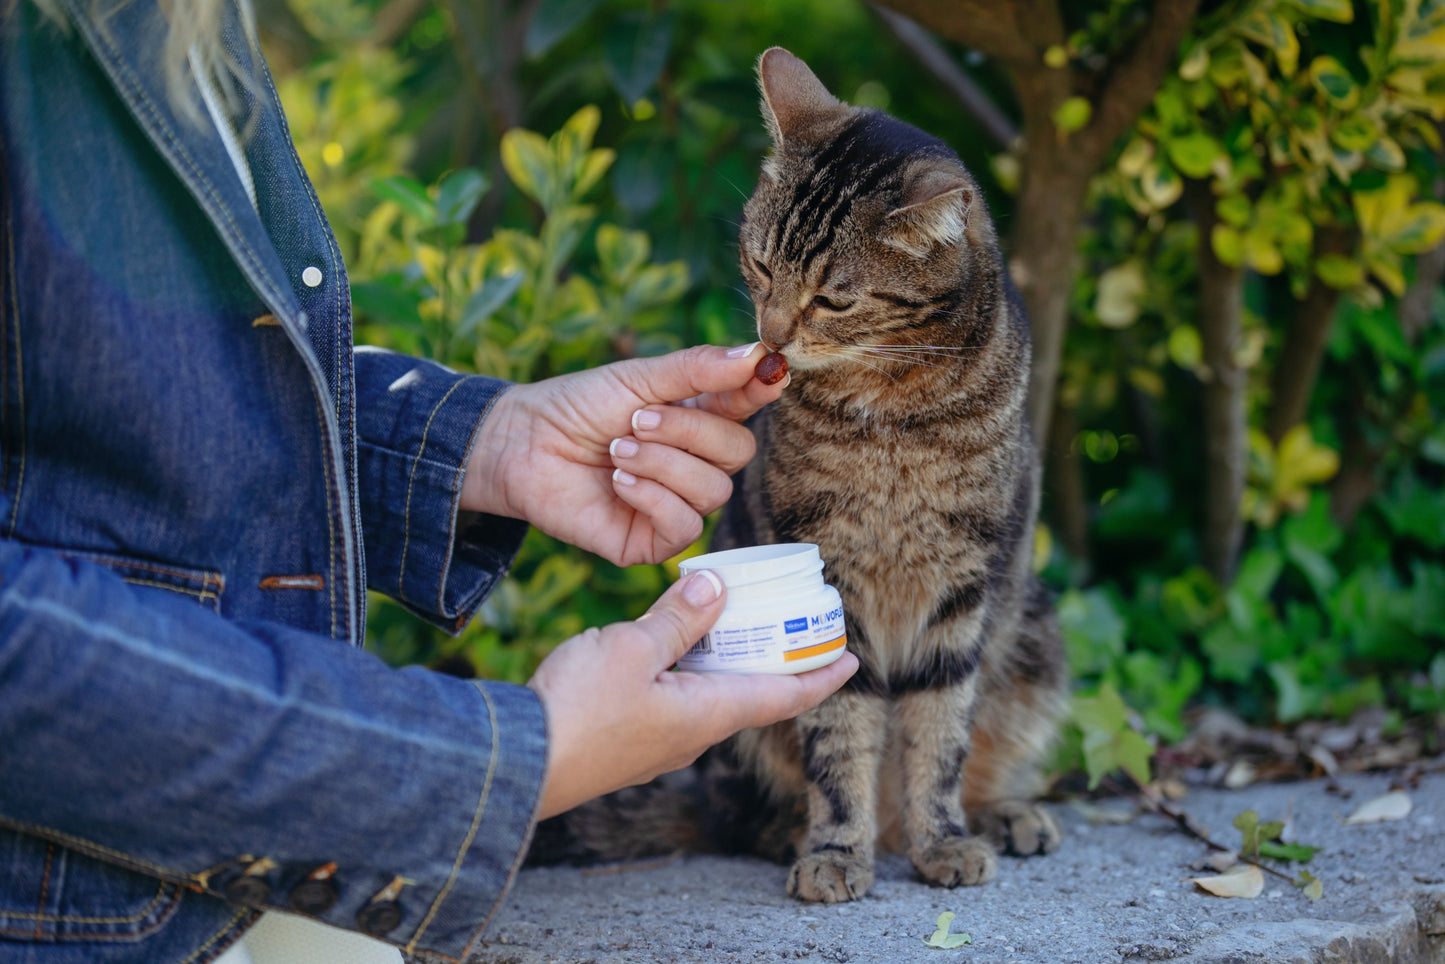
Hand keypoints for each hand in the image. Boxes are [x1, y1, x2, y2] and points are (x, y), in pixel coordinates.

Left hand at [461, 344, 785, 565]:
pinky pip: (685, 526)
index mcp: (697, 417)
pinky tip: (619, 482)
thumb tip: (757, 355)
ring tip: (617, 450)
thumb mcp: (638, 379)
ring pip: (714, 490)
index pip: (745, 406)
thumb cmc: (578, 408)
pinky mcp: (653, 541)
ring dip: (663, 464)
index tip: (768, 373)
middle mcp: (695, 463)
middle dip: (689, 432)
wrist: (523, 447)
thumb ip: (697, 370)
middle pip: (738, 452)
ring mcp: (677, 504)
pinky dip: (653, 498)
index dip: (759, 389)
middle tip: (638, 421)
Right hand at [527, 569, 857, 817]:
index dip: (821, 677)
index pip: (783, 697)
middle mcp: (692, 735)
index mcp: (706, 716)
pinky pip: (677, 698)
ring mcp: (659, 741)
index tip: (852, 660)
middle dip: (775, 662)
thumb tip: (717, 587)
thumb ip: (677, 619)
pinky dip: (692, 668)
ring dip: (731, 663)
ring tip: (737, 623)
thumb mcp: (630, 648)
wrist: (516, 762)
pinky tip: (675, 642)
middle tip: (792, 627)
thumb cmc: (576, 711)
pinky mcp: (629, 739)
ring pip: (711, 695)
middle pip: (750, 695)